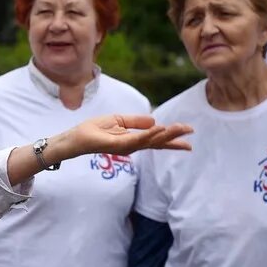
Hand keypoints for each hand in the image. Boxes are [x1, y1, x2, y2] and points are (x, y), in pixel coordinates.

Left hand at [55, 115, 192, 160]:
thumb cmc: (93, 130)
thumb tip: (154, 121)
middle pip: (157, 142)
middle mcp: (132, 145)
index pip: (156, 139)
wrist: (75, 137)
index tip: (188, 133)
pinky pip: (136, 139)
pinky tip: (160, 128)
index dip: (172, 137)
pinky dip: (149, 134)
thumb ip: (135, 121)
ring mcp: (125, 146)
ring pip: (151, 140)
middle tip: (192, 133)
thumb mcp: (117, 120)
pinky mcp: (117, 144)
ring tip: (181, 128)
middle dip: (175, 138)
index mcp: (132, 139)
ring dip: (167, 134)